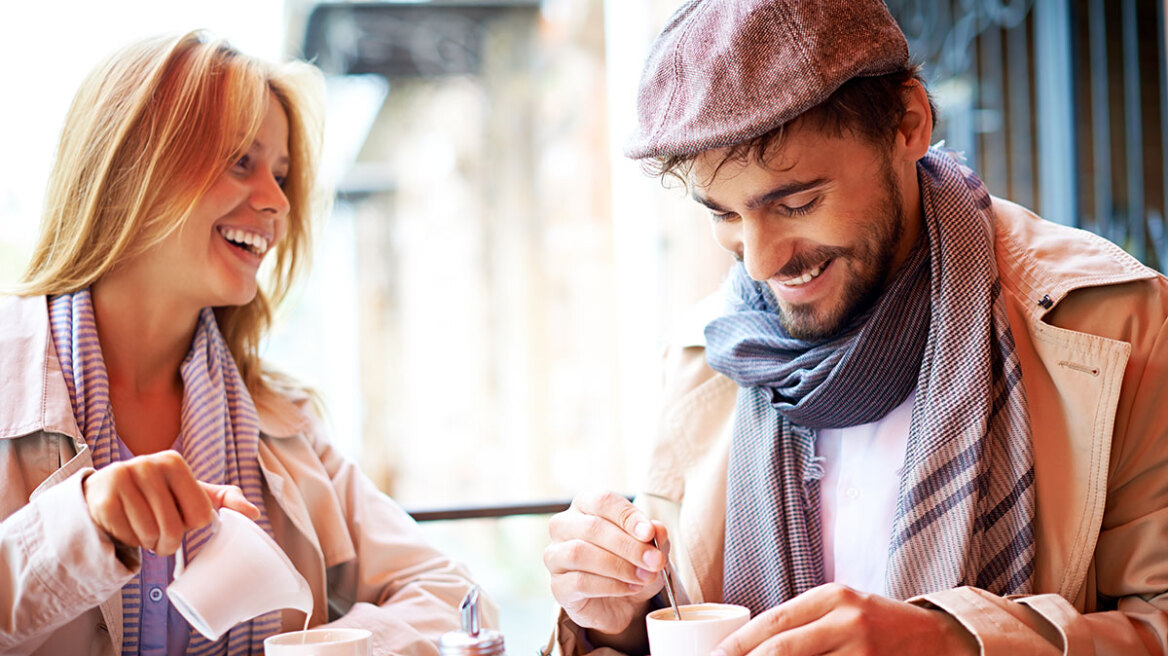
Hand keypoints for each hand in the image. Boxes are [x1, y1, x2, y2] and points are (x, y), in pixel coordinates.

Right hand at [82, 450, 260, 555]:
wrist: (108, 492)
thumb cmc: (158, 495)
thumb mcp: (191, 492)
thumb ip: (225, 498)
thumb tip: (254, 514)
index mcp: (174, 462)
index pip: (200, 515)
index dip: (191, 525)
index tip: (180, 518)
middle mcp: (147, 464)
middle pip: (174, 528)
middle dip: (169, 543)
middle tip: (161, 538)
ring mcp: (122, 479)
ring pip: (149, 535)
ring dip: (149, 543)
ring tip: (144, 531)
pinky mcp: (102, 499)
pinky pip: (127, 536)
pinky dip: (130, 541)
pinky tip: (127, 527)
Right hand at [544, 491, 669, 634]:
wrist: (621, 604)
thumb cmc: (630, 564)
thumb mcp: (649, 548)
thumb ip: (653, 535)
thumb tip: (657, 529)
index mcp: (585, 506)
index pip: (602, 501)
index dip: (627, 516)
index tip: (650, 533)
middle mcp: (563, 526)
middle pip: (591, 527)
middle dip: (628, 545)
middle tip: (654, 561)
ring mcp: (555, 556)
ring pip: (580, 553)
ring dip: (618, 566)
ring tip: (643, 577)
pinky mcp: (557, 586)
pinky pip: (579, 582)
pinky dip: (610, 586)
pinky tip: (629, 588)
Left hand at [714, 583, 977, 655]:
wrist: (940, 638)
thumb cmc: (880, 623)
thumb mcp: (842, 609)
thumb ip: (805, 622)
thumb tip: (752, 646)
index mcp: (832, 597)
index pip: (773, 621)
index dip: (739, 644)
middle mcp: (847, 620)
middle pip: (781, 649)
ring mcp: (862, 650)